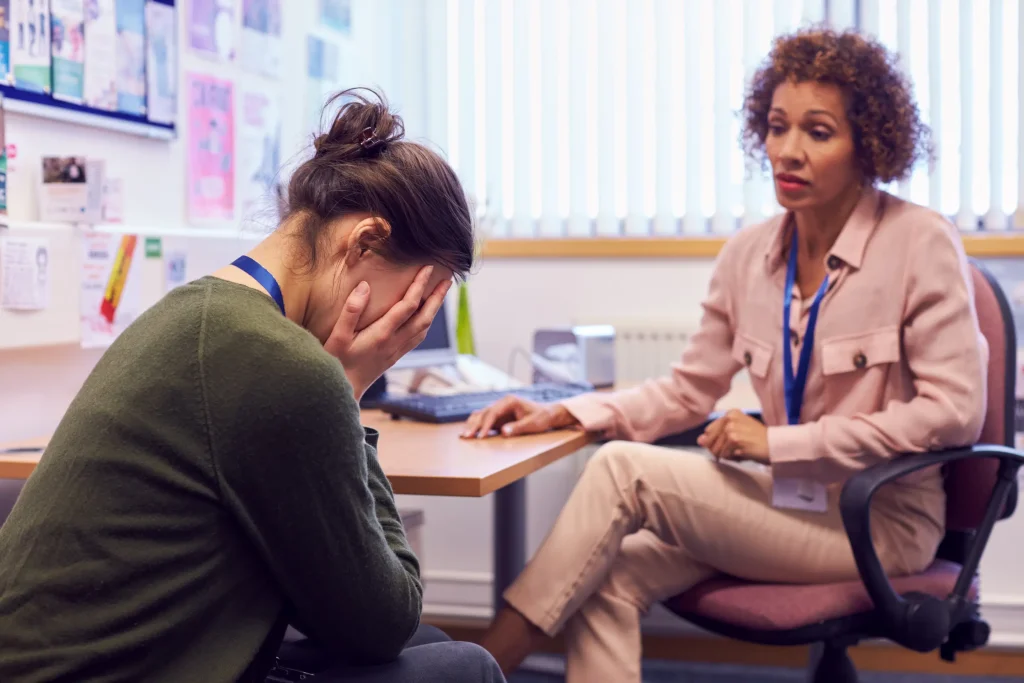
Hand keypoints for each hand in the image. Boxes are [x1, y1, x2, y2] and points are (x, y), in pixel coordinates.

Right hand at [325, 266, 450, 399]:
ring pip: (423, 328)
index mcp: (382, 334)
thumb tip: (365, 286)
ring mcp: (396, 351)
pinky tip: (425, 317)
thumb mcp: (337, 336)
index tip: (428, 269)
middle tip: (447, 281)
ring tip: (440, 295)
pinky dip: (426, 323)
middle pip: (424, 317)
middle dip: (436, 298)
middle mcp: (394, 342)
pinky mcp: (395, 356)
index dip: (420, 286)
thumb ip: (351, 311)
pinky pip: (417, 338)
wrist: (342, 391)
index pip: (408, 305)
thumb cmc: (337, 362)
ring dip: (434, 310)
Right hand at [460, 396, 579, 438]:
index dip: (485, 425)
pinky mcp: (499, 416)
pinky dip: (476, 425)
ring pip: (481, 415)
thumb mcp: (533, 424)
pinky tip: (469, 432)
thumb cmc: (542, 417)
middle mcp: (502, 403)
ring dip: (472, 425)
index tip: (481, 436)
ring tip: (463, 436)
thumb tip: (503, 432)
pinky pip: (484, 420)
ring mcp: (499, 409)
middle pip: (484, 413)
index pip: (493, 412)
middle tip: (466, 437)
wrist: (548, 414)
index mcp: (509, 401)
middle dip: (474, 425)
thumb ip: (518, 427)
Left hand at [696, 409, 769, 464]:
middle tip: (736, 449)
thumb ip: (717, 435)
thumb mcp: (737, 433)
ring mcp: (732, 428)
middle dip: (720, 450)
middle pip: (710, 441)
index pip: (709, 431)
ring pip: (716, 450)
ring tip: (742, 451)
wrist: (776, 445)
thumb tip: (699, 440)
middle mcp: (730, 418)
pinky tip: (744, 454)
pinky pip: (724, 455)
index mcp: (730, 413)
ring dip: (728, 455)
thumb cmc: (757, 440)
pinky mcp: (735, 439)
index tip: (732, 443)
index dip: (716, 442)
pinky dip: (733, 458)